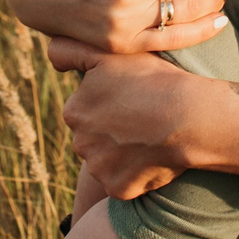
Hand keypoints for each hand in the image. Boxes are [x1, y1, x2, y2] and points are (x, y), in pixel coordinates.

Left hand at [51, 45, 211, 199]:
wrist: (188, 117)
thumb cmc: (153, 80)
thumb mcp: (109, 54)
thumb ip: (71, 50)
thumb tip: (50, 55)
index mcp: (73, 111)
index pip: (87, 111)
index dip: (110, 105)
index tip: (132, 100)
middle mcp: (79, 142)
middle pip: (94, 138)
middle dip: (113, 131)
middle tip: (143, 119)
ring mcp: (98, 168)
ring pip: (108, 161)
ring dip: (124, 154)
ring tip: (151, 138)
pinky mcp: (118, 188)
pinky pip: (124, 182)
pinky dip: (136, 175)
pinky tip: (154, 158)